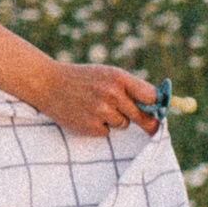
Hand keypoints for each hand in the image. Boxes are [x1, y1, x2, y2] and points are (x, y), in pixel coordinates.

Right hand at [30, 62, 161, 137]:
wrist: (48, 84)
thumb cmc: (82, 79)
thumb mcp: (106, 75)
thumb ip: (129, 87)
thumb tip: (157, 105)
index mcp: (118, 77)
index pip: (150, 95)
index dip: (157, 104)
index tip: (159, 111)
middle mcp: (112, 94)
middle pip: (141, 115)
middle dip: (144, 119)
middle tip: (149, 126)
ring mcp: (101, 111)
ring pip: (124, 124)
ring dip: (116, 120)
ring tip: (96, 108)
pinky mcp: (91, 126)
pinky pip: (107, 132)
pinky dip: (100, 126)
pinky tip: (86, 115)